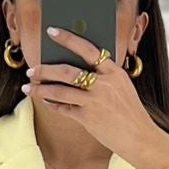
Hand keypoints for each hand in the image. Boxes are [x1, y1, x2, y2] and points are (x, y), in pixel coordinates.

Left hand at [26, 26, 153, 162]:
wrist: (140, 137)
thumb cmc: (130, 112)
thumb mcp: (122, 87)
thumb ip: (104, 76)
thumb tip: (76, 68)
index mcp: (114, 71)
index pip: (88, 49)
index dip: (68, 39)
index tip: (52, 31)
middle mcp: (103, 84)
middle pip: (67, 70)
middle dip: (45, 69)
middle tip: (32, 69)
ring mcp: (95, 101)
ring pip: (60, 90)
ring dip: (41, 88)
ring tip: (28, 86)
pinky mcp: (88, 118)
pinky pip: (64, 108)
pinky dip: (52, 103)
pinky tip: (45, 100)